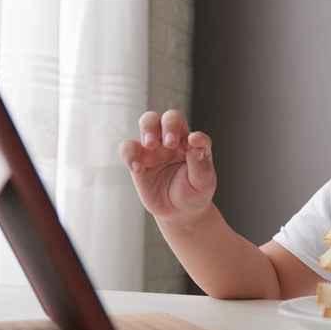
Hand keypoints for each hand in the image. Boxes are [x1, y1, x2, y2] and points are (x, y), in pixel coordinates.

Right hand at [119, 109, 215, 225]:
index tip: (192, 145)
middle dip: (168, 125)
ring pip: (148, 122)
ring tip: (152, 145)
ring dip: (149, 129)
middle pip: (168, 117)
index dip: (192, 134)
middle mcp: (173, 140)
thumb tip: (195, 138)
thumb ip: (200, 161)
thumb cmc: (195, 192)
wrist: (179, 212)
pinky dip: (129, 153)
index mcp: (191, 142)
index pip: (196, 130)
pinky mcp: (138, 161)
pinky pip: (128, 148)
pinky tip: (138, 168)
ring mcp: (154, 149)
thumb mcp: (203, 181)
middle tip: (170, 143)